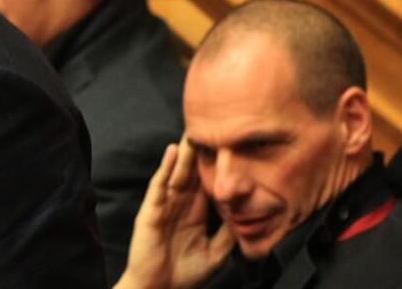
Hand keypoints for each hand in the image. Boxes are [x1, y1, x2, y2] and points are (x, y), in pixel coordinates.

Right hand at [115, 138, 234, 288]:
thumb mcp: (216, 253)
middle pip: (192, 171)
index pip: (207, 182)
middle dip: (200, 151)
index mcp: (195, 212)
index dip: (216, 164)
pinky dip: (166, 167)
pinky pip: (159, 185)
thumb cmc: (185, 273)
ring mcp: (165, 205)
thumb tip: (250, 216)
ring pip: (177, 172)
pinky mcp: (152, 211)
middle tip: (212, 126)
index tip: (229, 145)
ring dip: (185, 152)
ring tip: (193, 131)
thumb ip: (230, 234)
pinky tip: (173, 152)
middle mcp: (180, 204)